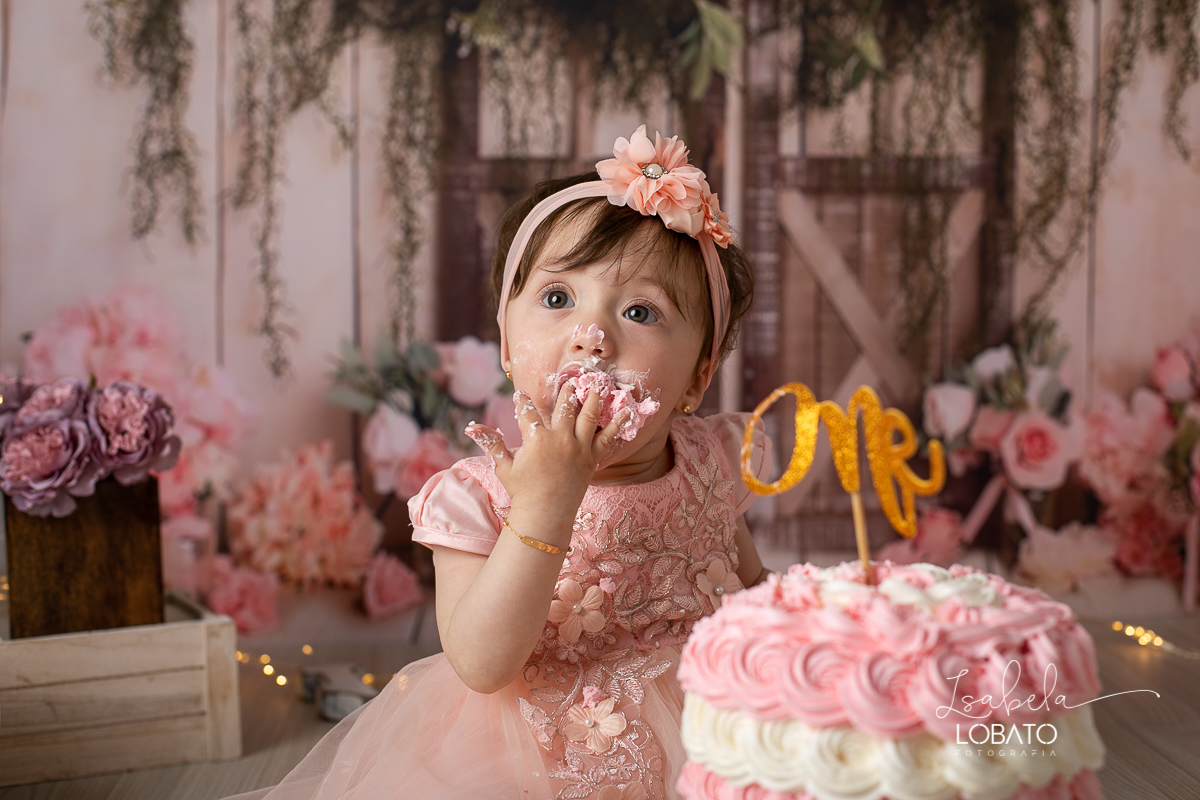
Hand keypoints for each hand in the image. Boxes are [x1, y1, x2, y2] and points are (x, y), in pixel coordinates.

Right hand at [465, 383, 627, 524]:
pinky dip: (618, 423)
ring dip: (592, 399)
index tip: (521, 395)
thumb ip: (492, 443)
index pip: (527, 413)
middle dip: (565, 392)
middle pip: (563, 408)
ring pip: (587, 416)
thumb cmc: (522, 492)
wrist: (546, 514)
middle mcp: (559, 438)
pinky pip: (607, 437)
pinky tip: (627, 411)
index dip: (523, 403)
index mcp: (536, 439)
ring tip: (596, 386)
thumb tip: (472, 427)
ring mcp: (578, 447)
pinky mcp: (591, 458)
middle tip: (570, 381)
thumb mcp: (504, 467)